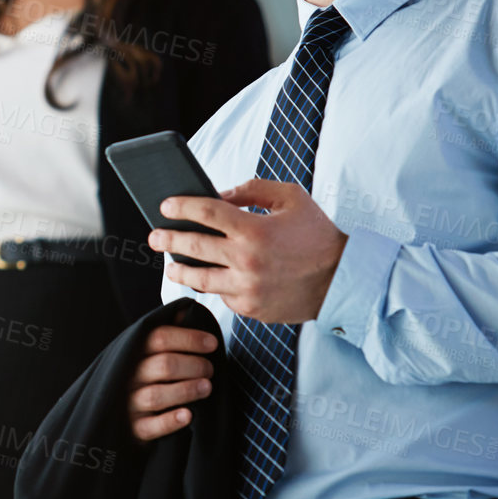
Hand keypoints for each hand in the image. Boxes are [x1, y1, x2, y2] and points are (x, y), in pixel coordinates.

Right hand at [127, 323, 217, 441]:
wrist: (119, 416)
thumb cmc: (144, 378)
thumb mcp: (149, 353)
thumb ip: (166, 334)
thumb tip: (187, 309)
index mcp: (133, 352)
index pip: (159, 337)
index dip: (189, 338)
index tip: (212, 343)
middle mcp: (128, 375)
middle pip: (163, 365)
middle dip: (193, 365)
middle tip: (210, 369)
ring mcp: (129, 403)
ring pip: (156, 395)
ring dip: (186, 390)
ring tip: (207, 387)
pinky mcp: (134, 429)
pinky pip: (151, 427)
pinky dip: (170, 421)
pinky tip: (188, 415)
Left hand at [147, 179, 347, 324]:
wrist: (343, 280)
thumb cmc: (317, 235)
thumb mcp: (291, 198)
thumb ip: (253, 190)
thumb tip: (220, 194)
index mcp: (254, 230)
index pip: (206, 213)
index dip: (181, 207)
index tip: (165, 206)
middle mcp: (246, 261)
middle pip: (193, 247)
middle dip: (167, 239)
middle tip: (154, 236)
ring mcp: (247, 288)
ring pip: (199, 280)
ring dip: (179, 270)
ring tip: (170, 265)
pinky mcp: (251, 308)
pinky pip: (222, 296)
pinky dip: (213, 286)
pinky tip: (206, 279)